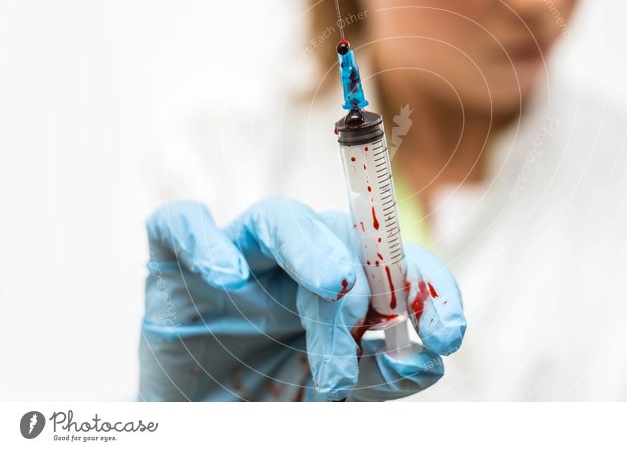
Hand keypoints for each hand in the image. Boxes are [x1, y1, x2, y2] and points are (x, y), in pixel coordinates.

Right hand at [138, 198, 465, 400]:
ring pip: (277, 218)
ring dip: (310, 247)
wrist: (193, 414)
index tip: (448, 333)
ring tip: (336, 286)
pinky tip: (228, 275)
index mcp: (337, 287)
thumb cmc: (262, 395)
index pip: (392, 263)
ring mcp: (236, 256)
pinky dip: (205, 239)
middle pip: (339, 234)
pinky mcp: (173, 261)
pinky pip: (183, 224)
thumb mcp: (331, 392)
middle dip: (362, 276)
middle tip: (365, 323)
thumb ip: (377, 373)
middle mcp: (292, 263)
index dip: (428, 286)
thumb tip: (430, 360)